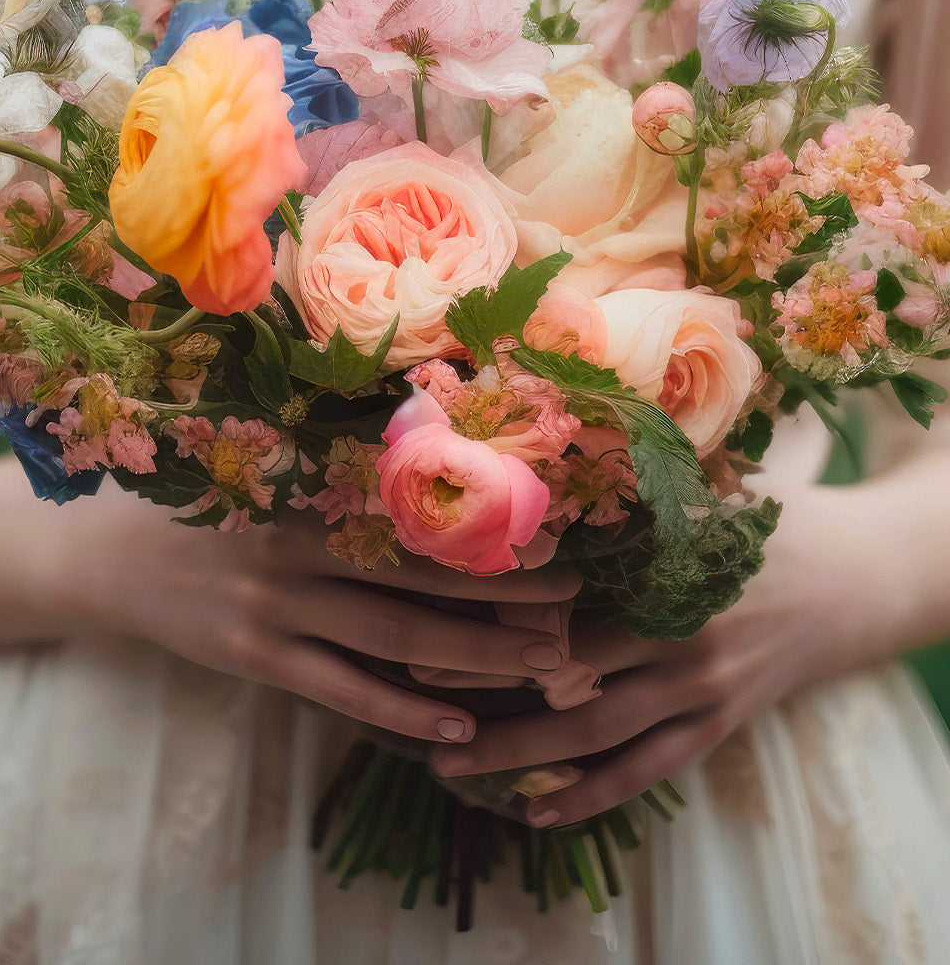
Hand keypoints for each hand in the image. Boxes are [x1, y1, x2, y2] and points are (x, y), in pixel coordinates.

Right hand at [55, 481, 581, 744]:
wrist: (116, 555)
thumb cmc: (215, 505)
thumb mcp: (276, 474)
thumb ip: (346, 476)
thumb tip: (440, 460)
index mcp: (315, 490)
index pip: (420, 509)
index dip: (490, 522)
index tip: (557, 530)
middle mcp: (304, 544)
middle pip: (424, 572)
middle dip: (506, 590)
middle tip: (576, 603)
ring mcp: (280, 605)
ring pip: (396, 635)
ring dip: (476, 652)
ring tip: (545, 666)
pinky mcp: (259, 658)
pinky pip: (345, 689)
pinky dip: (405, 708)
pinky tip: (460, 723)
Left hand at [431, 479, 908, 824]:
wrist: (857, 579)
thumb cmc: (769, 518)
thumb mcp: (709, 486)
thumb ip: (635, 486)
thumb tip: (542, 459)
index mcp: (670, 565)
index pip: (566, 589)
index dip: (496, 603)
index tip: (430, 605)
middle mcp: (680, 631)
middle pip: (566, 667)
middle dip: (489, 683)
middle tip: (415, 690)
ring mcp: (700, 686)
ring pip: (597, 732)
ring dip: (522, 752)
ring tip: (451, 762)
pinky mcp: (717, 724)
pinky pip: (646, 771)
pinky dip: (592, 796)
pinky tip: (539, 812)